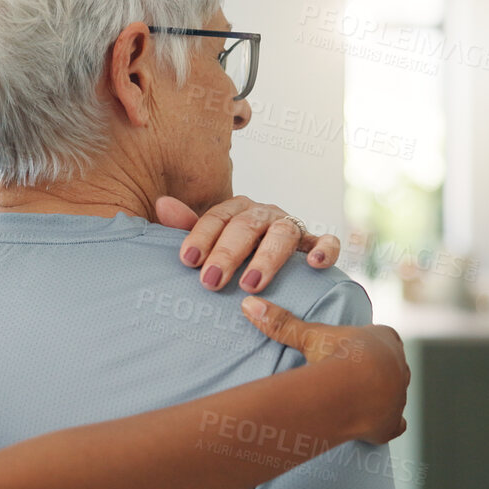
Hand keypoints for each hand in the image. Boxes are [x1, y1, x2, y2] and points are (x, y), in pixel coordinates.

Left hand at [154, 195, 341, 292]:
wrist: (266, 262)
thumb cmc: (231, 254)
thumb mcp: (207, 241)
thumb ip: (186, 226)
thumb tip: (162, 204)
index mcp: (235, 210)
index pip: (216, 217)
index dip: (201, 237)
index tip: (188, 260)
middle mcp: (264, 214)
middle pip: (245, 226)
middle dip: (227, 253)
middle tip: (210, 281)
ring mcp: (291, 227)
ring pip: (282, 234)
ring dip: (266, 259)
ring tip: (250, 284)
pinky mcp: (314, 245)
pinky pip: (326, 242)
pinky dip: (323, 250)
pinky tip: (312, 265)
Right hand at [240, 295, 408, 444]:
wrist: (359, 391)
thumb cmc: (339, 356)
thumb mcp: (310, 336)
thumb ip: (282, 323)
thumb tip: (249, 303)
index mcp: (384, 339)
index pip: (382, 338)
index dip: (369, 344)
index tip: (352, 351)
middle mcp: (399, 366)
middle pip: (391, 366)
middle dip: (375, 371)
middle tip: (350, 378)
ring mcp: (398, 396)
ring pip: (393, 394)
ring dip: (379, 397)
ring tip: (355, 401)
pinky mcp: (392, 423)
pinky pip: (395, 425)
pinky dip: (386, 425)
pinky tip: (371, 428)